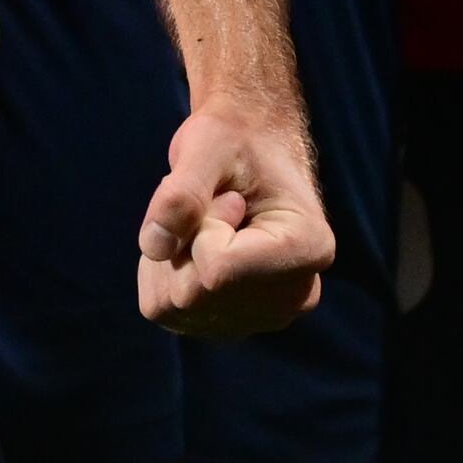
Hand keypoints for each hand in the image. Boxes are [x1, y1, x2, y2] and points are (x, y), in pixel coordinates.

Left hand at [137, 103, 334, 338]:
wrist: (249, 149)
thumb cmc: (235, 139)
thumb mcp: (208, 145)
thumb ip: (183, 191)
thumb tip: (154, 246)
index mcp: (308, 249)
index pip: (218, 270)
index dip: (202, 224)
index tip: (230, 196)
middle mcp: (293, 296)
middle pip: (193, 294)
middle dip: (184, 240)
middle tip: (215, 205)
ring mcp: (261, 317)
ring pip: (172, 305)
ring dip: (170, 254)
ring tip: (207, 222)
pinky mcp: (228, 323)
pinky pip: (162, 308)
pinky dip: (161, 271)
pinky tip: (194, 243)